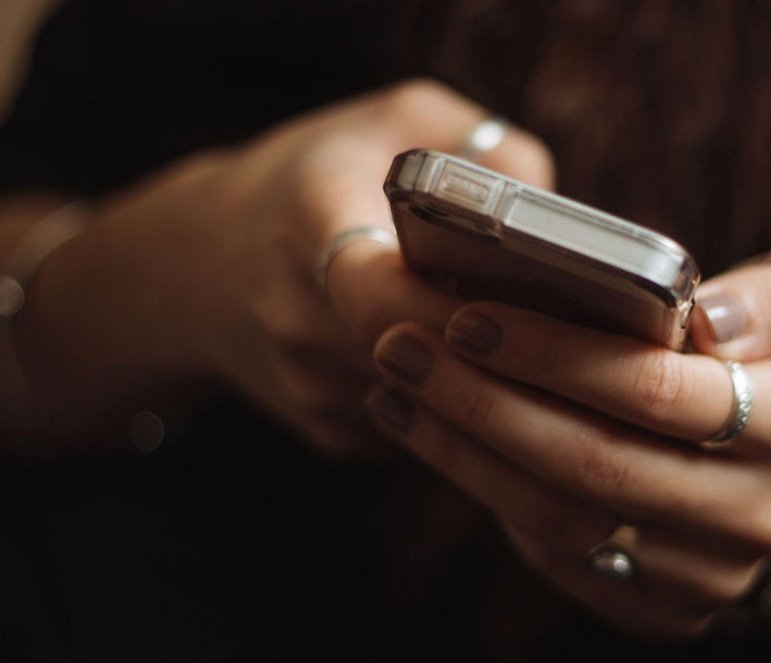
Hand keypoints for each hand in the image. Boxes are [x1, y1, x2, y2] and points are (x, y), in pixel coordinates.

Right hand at [28, 79, 552, 454]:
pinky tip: (476, 365)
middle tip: (574, 331)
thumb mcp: (391, 120)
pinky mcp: (329, 434)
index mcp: (308, 221)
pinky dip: (460, 403)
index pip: (383, 290)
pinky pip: (422, 428)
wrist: (195, 267)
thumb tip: (555, 210)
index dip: (461, 306)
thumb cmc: (310, 180)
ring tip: (538, 344)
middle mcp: (298, 317)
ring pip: (435, 403)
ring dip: (489, 382)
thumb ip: (479, 144)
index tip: (527, 296)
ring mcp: (310, 389)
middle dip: (502, 349)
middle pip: (426, 359)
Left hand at [366, 245, 770, 636]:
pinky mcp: (660, 609)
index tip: (468, 316)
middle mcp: (757, 515)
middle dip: (482, 402)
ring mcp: (706, 575)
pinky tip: (427, 432)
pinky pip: (555, 554)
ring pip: (560, 517)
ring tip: (396, 385)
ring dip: (461, 449)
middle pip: (593, 463)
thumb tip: (709, 319)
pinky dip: (481, 488)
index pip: (657, 390)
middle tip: (402, 346)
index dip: (555, 355)